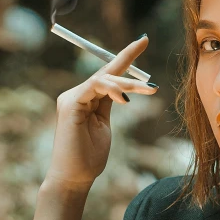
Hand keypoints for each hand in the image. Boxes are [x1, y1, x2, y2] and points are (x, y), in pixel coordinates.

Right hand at [44, 35, 157, 189]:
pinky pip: (94, 87)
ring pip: (103, 78)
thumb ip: (108, 105)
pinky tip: (124, 98)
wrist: (74, 178)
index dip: (125, 56)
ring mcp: (71, 98)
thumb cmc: (89, 157)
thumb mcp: (103, 125)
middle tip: (148, 58)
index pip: (107, 73)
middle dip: (130, 64)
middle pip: (107, 72)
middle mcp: (76, 94)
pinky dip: (112, 89)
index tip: (143, 40)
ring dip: (128, 83)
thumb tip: (122, 91)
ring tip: (148, 90)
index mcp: (85, 98)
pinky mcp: (70, 104)